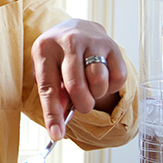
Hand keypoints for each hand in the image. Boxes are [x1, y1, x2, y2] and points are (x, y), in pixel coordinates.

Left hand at [31, 19, 127, 140]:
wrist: (76, 28)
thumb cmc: (57, 56)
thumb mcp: (46, 69)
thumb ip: (53, 95)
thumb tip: (60, 125)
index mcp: (44, 48)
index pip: (48, 88)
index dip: (52, 114)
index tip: (56, 135)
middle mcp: (68, 41)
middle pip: (77, 86)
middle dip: (81, 105)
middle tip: (82, 105)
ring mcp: (92, 41)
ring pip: (99, 82)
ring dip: (96, 94)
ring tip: (90, 86)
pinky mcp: (112, 45)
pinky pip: (117, 78)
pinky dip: (111, 86)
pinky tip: (102, 77)